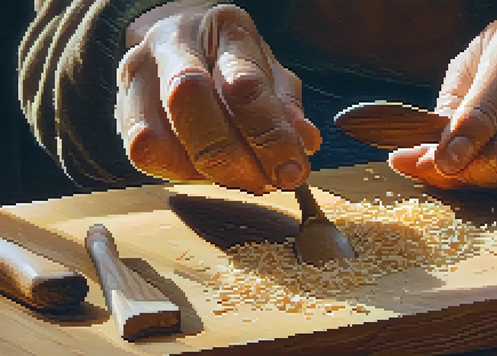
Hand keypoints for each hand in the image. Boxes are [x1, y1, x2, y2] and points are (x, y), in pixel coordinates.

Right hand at [115, 4, 320, 194]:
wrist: (178, 43)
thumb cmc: (233, 63)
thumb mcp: (270, 73)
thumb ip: (287, 106)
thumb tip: (305, 142)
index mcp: (225, 28)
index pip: (244, 85)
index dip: (270, 136)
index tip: (291, 172)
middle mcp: (174, 41)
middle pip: (189, 100)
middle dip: (231, 157)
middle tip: (263, 184)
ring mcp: (138, 72)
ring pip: (158, 136)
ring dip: (204, 172)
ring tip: (238, 178)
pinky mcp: (120, 106)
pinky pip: (142, 153)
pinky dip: (179, 173)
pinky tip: (205, 171)